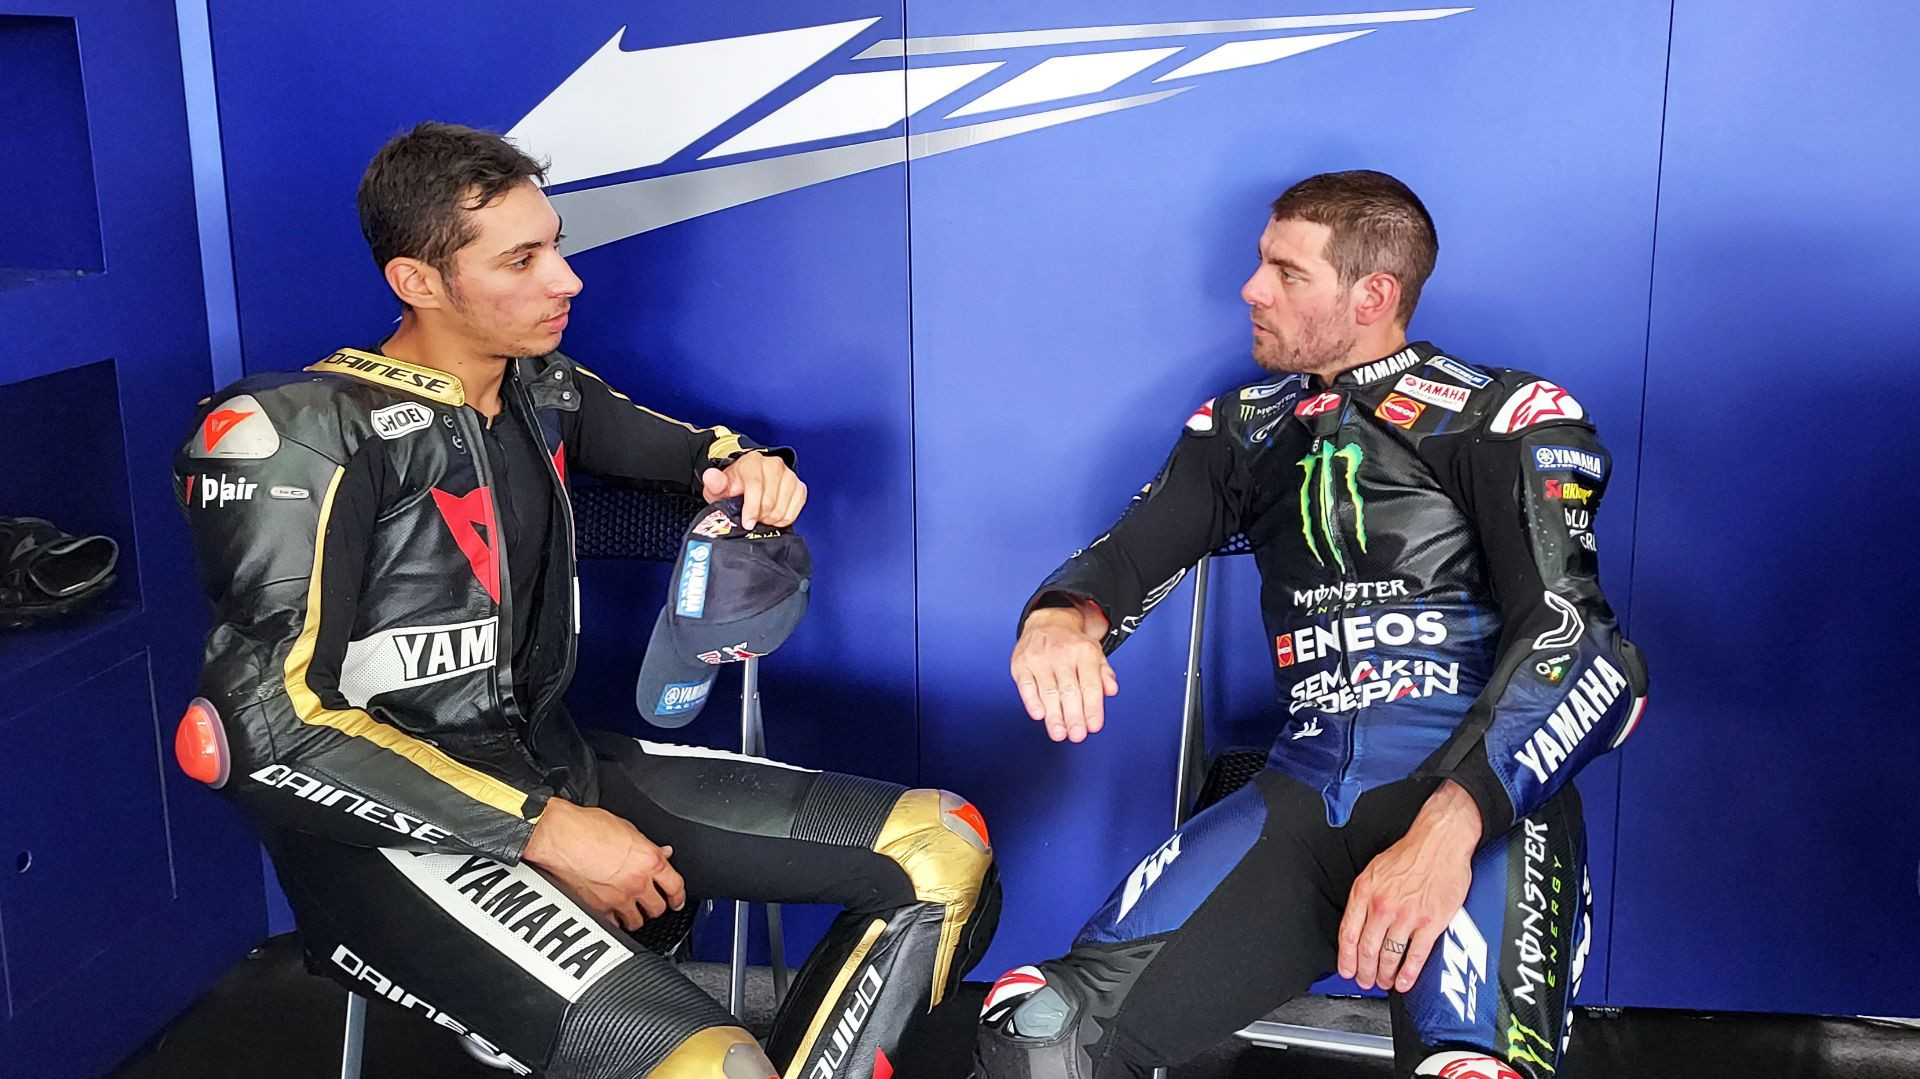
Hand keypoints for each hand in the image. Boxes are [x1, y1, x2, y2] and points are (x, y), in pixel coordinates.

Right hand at [522, 798, 685, 931]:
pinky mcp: (597, 909)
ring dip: (635, 916)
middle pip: (658, 909)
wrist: (558, 836)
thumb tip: (662, 852)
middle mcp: (636, 883)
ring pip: (637, 921)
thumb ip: (647, 845)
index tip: (677, 901)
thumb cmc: (586, 827)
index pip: (675, 886)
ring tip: (630, 910)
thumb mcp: (626, 828)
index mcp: (648, 860)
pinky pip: (613, 925)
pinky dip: (613, 922)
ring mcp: (617, 899)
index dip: (679, 897)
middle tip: (650, 903)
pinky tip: (611, 915)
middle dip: (656, 907)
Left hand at [701, 452, 805, 528]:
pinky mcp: (799, 486)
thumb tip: (711, 476)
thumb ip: (714, 483)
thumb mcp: (719, 487)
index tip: (748, 523)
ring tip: (762, 517)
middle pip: (770, 500)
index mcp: (752, 462)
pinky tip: (774, 516)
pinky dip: (784, 518)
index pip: (756, 486)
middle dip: (760, 516)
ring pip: (783, 508)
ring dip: (771, 519)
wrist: (749, 482)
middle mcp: (774, 465)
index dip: (752, 508)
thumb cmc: (735, 486)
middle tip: (752, 519)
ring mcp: (789, 475)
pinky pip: (795, 509)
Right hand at [1010, 599, 1117, 742]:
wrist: (1047, 622)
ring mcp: (1039, 658)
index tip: (1094, 727)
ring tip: (1059, 734)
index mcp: (1084, 652)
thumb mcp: (1094, 653)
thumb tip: (1111, 690)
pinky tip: (1039, 715)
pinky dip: (1032, 701)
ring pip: (1049, 691)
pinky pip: (1026, 685)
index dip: (1093, 707)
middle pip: (1070, 690)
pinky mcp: (1021, 663)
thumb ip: (1104, 674)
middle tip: (1077, 736)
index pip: (1090, 684)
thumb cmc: (1072, 645)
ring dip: (1054, 716)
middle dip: (1074, 716)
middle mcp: (1062, 654)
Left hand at [1338, 780, 1480, 991]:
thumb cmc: (1410, 854)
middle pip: (1366, 950)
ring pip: (1389, 956)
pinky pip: (1415, 956)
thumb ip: (1365, 898)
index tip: (1346, 970)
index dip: (1345, 958)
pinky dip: (1408, 974)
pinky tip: (1404, 982)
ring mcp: (1407, 916)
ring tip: (1384, 983)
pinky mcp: (1430, 922)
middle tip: (1365, 981)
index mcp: (1365, 892)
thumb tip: (1358, 924)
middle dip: (1364, 972)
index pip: (1348, 934)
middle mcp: (1382, 905)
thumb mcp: (1374, 871)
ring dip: (1384, 975)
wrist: (1440, 841)